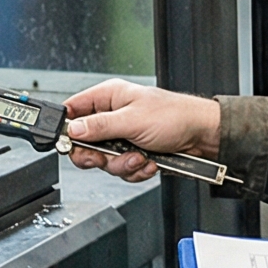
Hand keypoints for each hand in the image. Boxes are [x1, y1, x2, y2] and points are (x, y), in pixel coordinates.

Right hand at [60, 79, 221, 181]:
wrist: (201, 136)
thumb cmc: (175, 116)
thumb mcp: (132, 120)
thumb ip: (100, 126)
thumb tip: (73, 129)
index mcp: (109, 97)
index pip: (73, 109)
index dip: (66, 127)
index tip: (67, 142)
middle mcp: (113, 116)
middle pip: (84, 142)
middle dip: (98, 155)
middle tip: (104, 157)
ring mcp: (123, 137)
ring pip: (103, 160)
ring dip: (121, 164)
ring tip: (138, 156)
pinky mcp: (133, 153)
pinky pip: (121, 169)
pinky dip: (135, 170)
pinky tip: (147, 160)